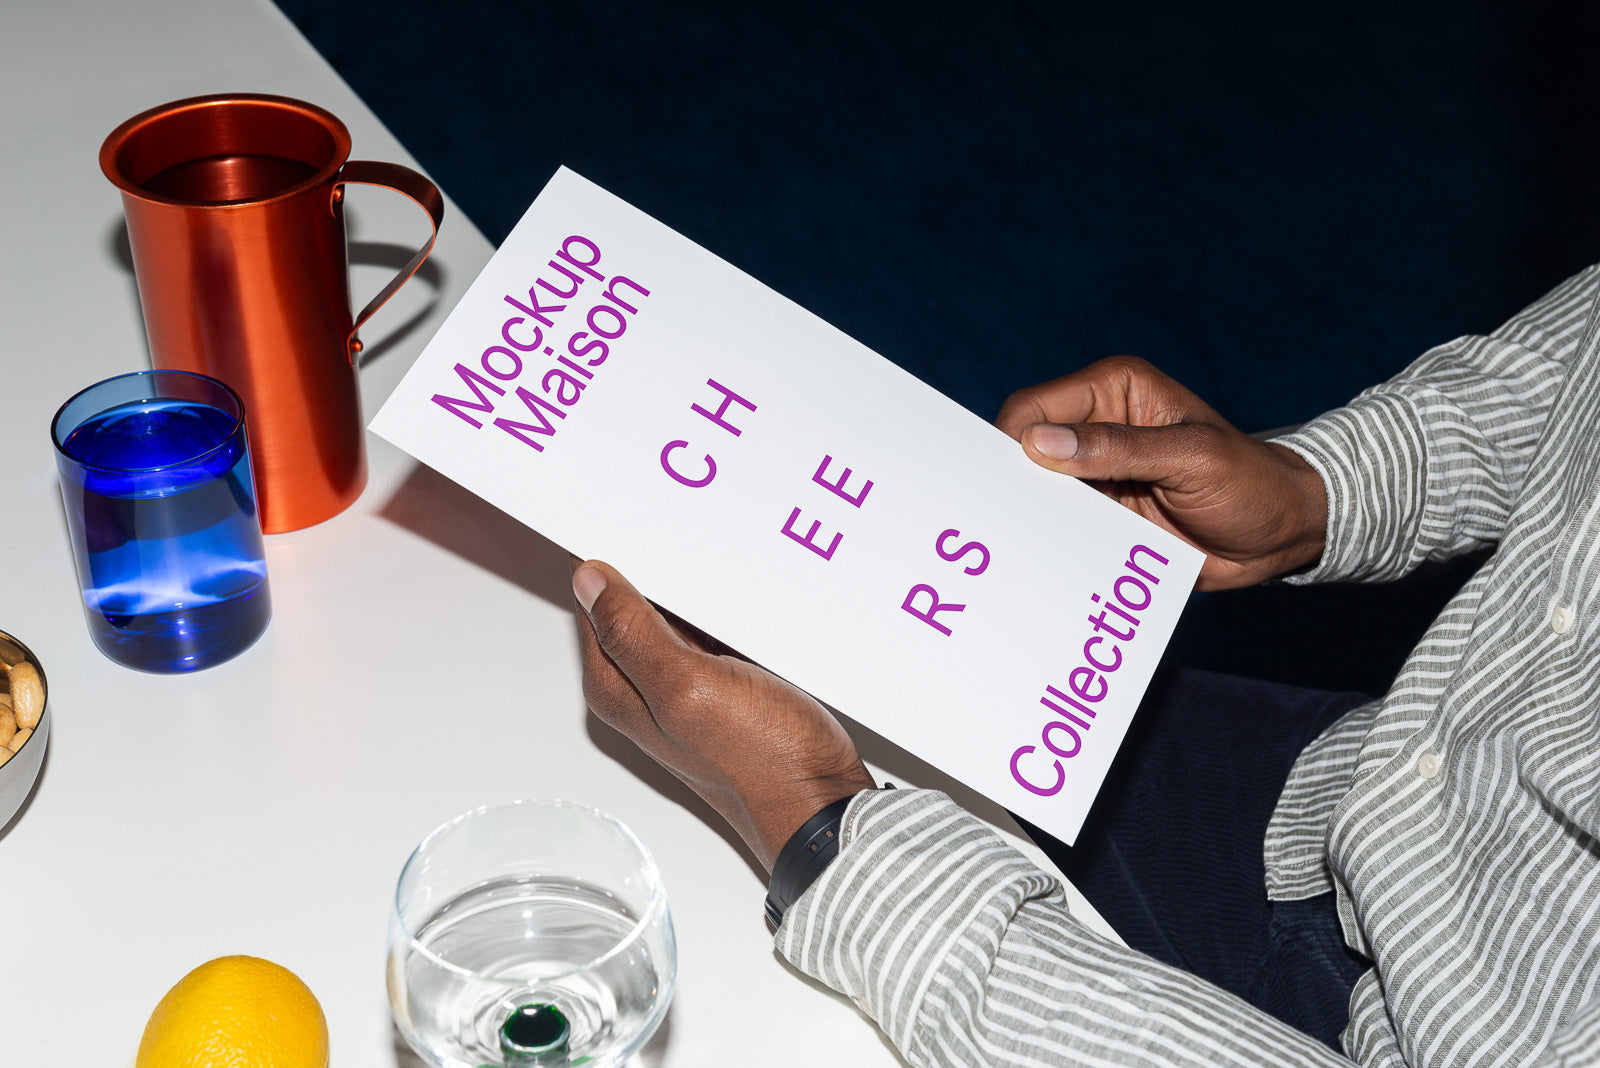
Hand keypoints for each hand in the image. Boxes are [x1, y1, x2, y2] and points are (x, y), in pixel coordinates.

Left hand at [572, 560, 875, 871]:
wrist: (821, 802)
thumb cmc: (762, 762)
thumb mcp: (690, 689)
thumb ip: (633, 634)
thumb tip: (589, 581)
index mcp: (618, 688)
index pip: (590, 603)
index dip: (605, 561)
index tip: (629, 524)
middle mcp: (644, 689)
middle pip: (630, 605)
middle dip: (652, 569)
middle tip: (680, 533)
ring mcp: (685, 688)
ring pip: (674, 614)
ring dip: (692, 588)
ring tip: (717, 563)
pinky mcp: (724, 686)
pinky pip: (711, 631)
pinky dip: (723, 611)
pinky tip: (744, 600)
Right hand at [995, 356, 1326, 589]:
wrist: (1281, 536)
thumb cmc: (1250, 481)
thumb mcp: (1190, 459)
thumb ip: (1116, 449)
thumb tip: (1038, 442)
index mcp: (1113, 390)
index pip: (1035, 407)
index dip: (1008, 440)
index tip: (997, 481)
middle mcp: (1096, 426)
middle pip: (1025, 448)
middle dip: (1012, 481)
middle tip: (996, 519)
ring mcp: (1095, 474)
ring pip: (1036, 492)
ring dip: (1031, 516)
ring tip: (1017, 545)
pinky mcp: (1101, 513)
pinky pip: (1058, 525)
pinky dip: (1050, 541)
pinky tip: (1044, 559)